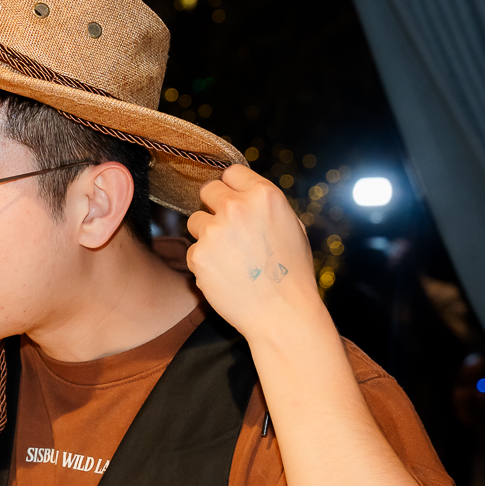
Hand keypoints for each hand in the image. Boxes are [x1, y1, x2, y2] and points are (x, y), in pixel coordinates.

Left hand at [184, 164, 329, 344]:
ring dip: (206, 235)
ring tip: (230, 257)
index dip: (231, 187)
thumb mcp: (292, 226)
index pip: (232, 173)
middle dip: (213, 207)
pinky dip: (204, 263)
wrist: (282, 313)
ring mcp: (215, 231)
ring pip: (195, 221)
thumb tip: (242, 194)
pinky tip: (225, 275)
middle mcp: (237, 207)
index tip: (232, 200)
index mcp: (264, 195)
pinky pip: (193, 251)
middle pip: (208, 190)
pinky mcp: (199, 256)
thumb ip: (263, 206)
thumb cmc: (291, 273)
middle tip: (226, 228)